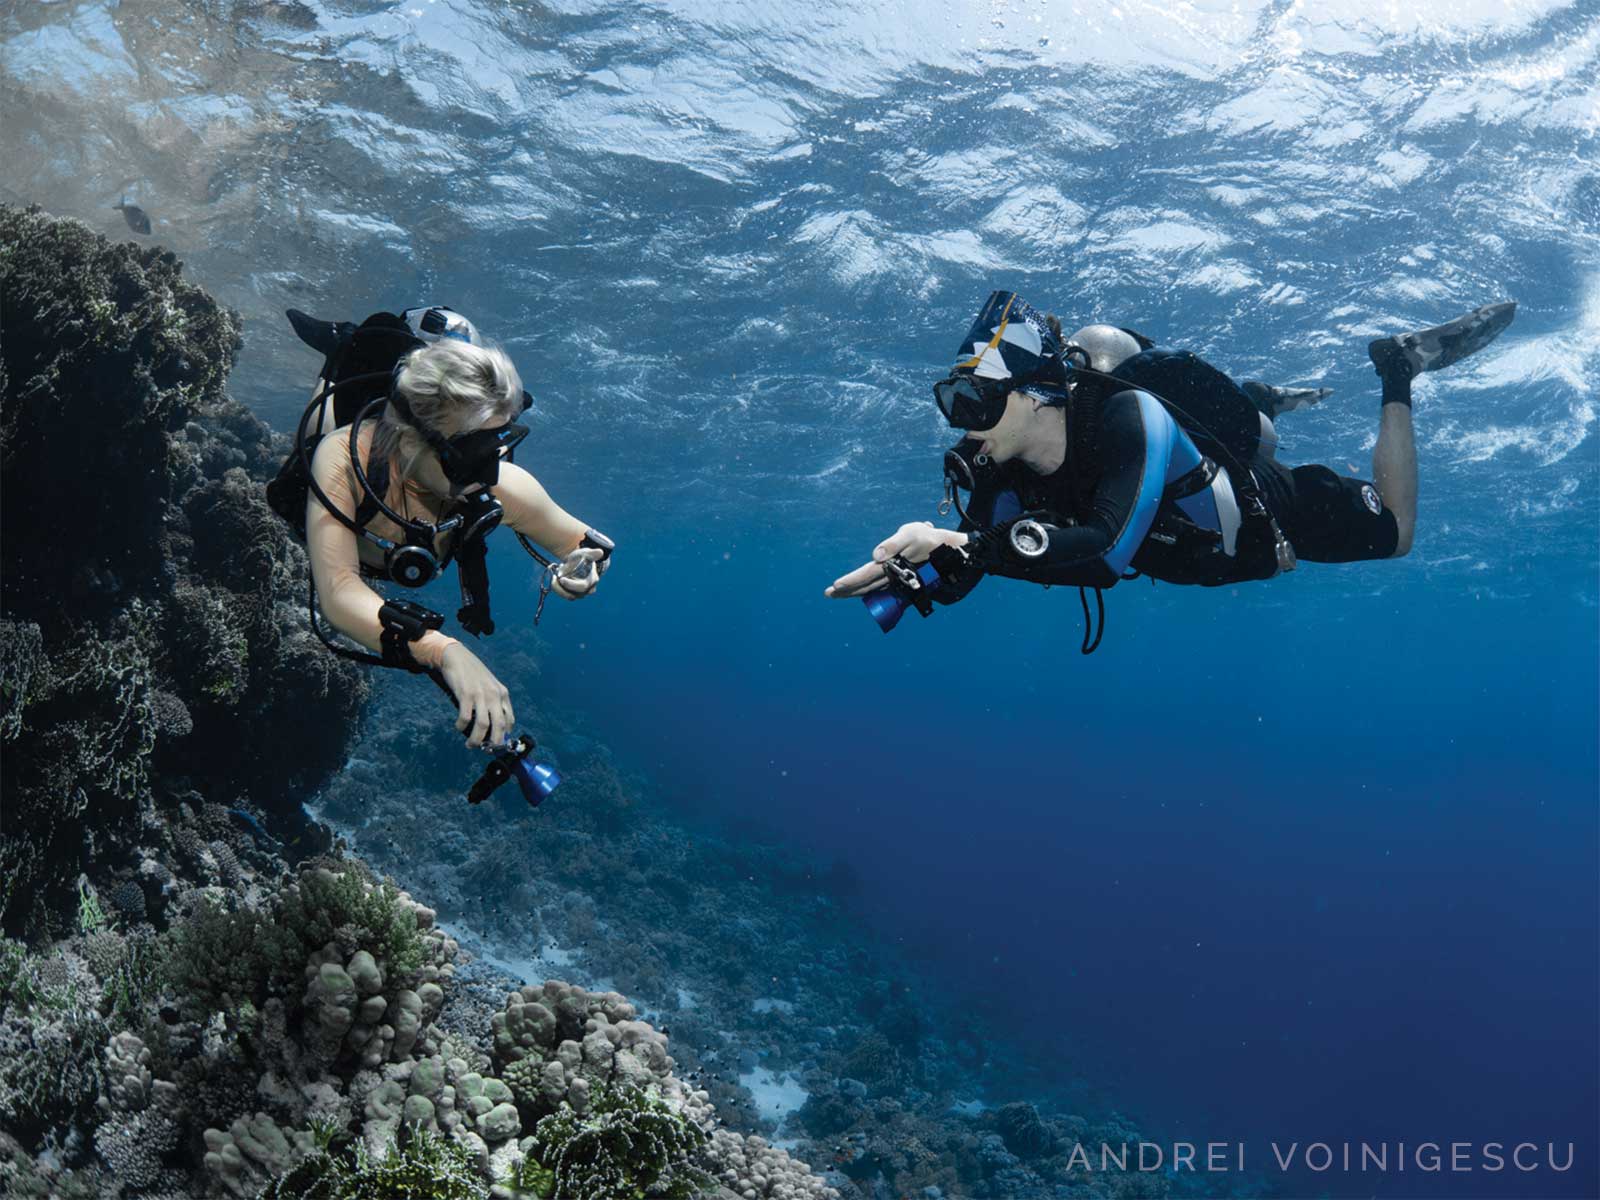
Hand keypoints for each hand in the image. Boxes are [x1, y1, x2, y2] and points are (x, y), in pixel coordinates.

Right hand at [438, 642, 514, 747]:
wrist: (457, 656)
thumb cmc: (473, 673)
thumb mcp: (490, 686)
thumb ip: (493, 702)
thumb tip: (493, 725)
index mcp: (503, 694)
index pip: (509, 720)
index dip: (504, 736)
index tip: (496, 744)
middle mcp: (494, 695)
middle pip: (499, 726)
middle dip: (494, 743)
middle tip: (485, 750)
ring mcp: (480, 695)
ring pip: (482, 726)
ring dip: (476, 740)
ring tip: (470, 745)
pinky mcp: (466, 694)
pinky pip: (465, 717)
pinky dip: (462, 726)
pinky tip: (459, 727)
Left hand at [550, 546, 605, 599]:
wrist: (578, 561)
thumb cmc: (583, 557)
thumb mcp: (586, 553)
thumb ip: (592, 553)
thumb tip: (600, 552)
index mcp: (592, 580)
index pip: (582, 587)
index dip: (571, 585)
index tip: (561, 579)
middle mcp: (588, 590)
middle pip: (574, 595)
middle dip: (562, 587)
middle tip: (555, 577)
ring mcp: (580, 593)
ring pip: (567, 596)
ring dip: (558, 588)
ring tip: (554, 577)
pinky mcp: (573, 594)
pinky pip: (564, 595)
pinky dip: (557, 588)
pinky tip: (554, 580)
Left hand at [825, 522, 965, 597]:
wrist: (952, 550)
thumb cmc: (930, 538)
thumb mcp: (912, 533)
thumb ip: (893, 544)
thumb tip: (876, 555)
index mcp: (893, 565)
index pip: (867, 575)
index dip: (851, 580)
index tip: (835, 586)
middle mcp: (894, 575)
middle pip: (866, 586)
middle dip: (847, 590)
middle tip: (829, 594)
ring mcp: (898, 578)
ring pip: (872, 587)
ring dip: (856, 591)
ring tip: (840, 593)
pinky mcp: (902, 578)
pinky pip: (882, 587)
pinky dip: (870, 590)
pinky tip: (862, 592)